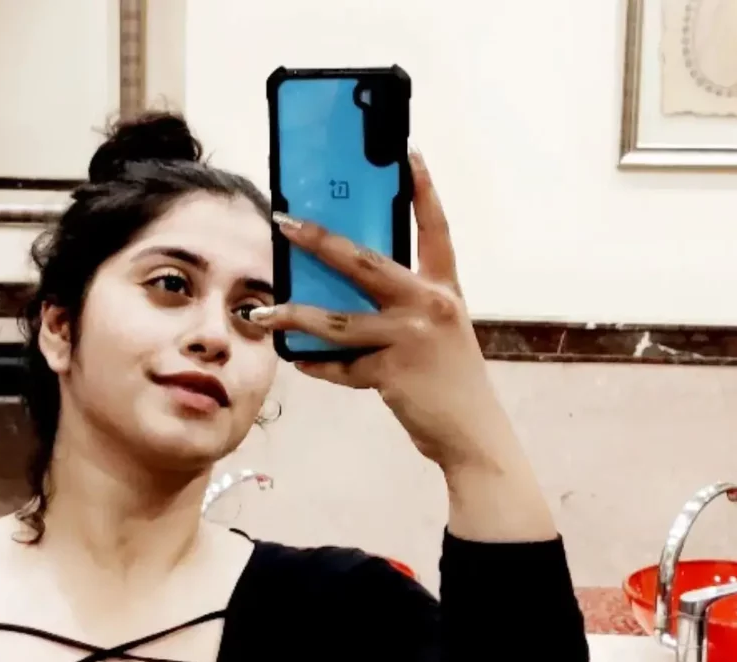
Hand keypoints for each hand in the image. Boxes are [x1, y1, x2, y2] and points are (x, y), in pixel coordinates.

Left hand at [251, 150, 486, 468]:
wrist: (472, 432)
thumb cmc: (452, 381)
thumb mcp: (440, 332)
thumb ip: (406, 307)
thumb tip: (349, 291)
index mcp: (444, 289)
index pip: (436, 229)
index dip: (423, 189)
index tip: (407, 153)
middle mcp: (430, 305)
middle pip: (364, 262)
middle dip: (319, 241)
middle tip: (286, 224)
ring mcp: (410, 338)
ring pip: (337, 320)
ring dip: (295, 315)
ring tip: (264, 311)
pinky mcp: (392, 372)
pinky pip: (341, 365)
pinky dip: (317, 365)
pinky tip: (298, 358)